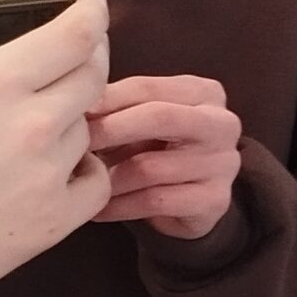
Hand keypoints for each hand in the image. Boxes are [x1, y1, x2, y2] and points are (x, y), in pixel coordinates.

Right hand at [0, 0, 112, 296]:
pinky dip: (86, 170)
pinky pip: (95, 182)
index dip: (91, 14)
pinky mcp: (56, 218)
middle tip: (79, 54)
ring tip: (48, 123)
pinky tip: (65, 169)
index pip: (71, 36)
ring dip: (75, 119)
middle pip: (92, 75)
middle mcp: (33, 120)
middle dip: (91, 57)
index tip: (93, 4)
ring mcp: (50, 171)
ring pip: (87, 128)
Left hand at [87, 75, 242, 240]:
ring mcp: (223, 163)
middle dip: (110, 129)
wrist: (194, 203)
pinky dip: (119, 206)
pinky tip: (98, 209)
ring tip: (82, 181)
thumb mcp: (142, 121)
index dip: (106, 99)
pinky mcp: (215, 201)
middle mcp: (221, 124)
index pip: (147, 88)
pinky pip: (155, 201)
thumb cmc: (159, 151)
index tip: (73, 112)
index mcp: (203, 92)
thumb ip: (117, 107)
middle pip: (158, 118)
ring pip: (150, 167)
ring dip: (109, 177)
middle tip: (75, 144)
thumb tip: (77, 107)